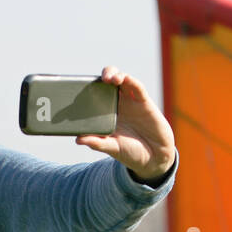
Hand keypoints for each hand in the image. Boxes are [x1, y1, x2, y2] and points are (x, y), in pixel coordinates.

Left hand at [76, 67, 175, 181]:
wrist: (154, 157)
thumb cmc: (130, 151)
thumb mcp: (111, 148)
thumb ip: (96, 143)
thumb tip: (77, 139)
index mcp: (106, 113)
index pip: (95, 95)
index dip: (88, 87)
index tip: (78, 87)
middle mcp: (117, 104)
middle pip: (108, 82)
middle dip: (102, 76)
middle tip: (97, 80)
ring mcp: (131, 101)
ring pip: (122, 80)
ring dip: (115, 74)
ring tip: (110, 79)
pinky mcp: (144, 102)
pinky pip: (137, 87)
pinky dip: (131, 81)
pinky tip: (124, 79)